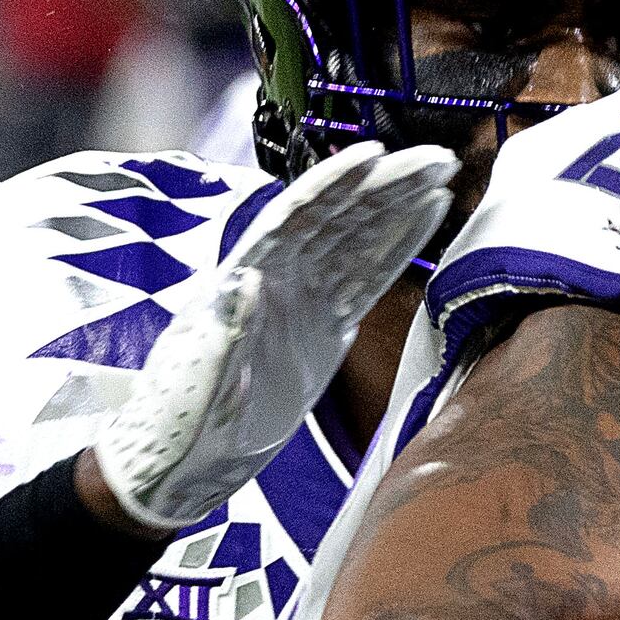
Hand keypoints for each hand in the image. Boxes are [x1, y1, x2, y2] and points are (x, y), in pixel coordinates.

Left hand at [89, 141, 457, 532]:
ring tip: (443, 175)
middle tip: (438, 159)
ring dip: (400, 205)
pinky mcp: (325, 326)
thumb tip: (242, 280)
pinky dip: (398, 246)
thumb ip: (220, 332)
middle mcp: (276, 277)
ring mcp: (303, 299)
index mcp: (243, 277)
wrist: (182, 462)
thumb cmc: (176, 423)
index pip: (296, 219)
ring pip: (359, 239)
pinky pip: (369, 277)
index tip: (375, 157)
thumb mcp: (193, 381)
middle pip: (338, 217)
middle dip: (387, 185)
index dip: (335, 185)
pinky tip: (426, 218)